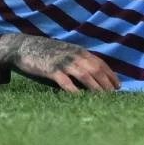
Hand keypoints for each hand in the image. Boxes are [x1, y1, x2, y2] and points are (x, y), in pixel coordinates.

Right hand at [0, 34, 119, 91]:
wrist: (25, 46)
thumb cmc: (47, 52)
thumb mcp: (66, 52)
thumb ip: (78, 61)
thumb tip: (92, 75)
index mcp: (79, 51)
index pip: (100, 63)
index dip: (110, 74)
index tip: (118, 86)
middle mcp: (74, 55)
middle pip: (95, 69)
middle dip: (106, 82)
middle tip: (114, 95)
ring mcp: (63, 62)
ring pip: (84, 75)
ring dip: (95, 87)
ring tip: (103, 98)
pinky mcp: (51, 70)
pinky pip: (66, 81)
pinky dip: (74, 90)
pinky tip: (80, 98)